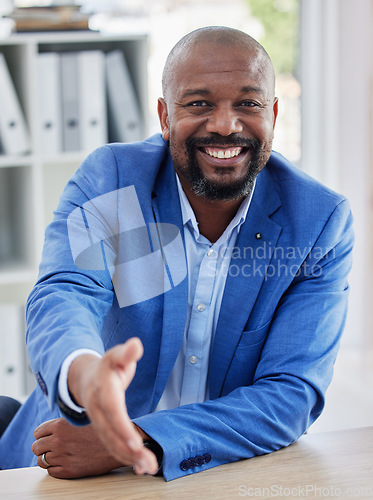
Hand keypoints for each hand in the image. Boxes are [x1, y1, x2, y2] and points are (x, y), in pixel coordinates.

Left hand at [32, 418, 122, 477]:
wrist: (118, 444)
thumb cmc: (101, 430)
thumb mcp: (80, 419)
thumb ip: (64, 423)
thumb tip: (50, 429)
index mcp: (60, 425)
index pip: (38, 433)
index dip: (43, 435)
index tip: (49, 437)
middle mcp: (58, 441)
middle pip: (36, 447)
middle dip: (43, 447)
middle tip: (53, 447)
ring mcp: (62, 456)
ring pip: (41, 461)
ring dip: (48, 458)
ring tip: (60, 455)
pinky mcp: (68, 471)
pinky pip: (51, 472)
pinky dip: (55, 468)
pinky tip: (66, 462)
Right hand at [67, 337, 157, 474]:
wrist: (87, 377)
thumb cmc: (109, 366)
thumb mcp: (118, 355)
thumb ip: (127, 352)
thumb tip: (135, 344)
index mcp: (102, 388)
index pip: (112, 410)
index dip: (122, 426)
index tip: (135, 442)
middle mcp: (97, 408)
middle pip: (111, 432)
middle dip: (129, 449)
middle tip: (148, 462)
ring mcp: (98, 420)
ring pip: (111, 443)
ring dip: (129, 458)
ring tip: (148, 468)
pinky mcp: (103, 429)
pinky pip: (112, 445)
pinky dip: (125, 457)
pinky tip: (139, 466)